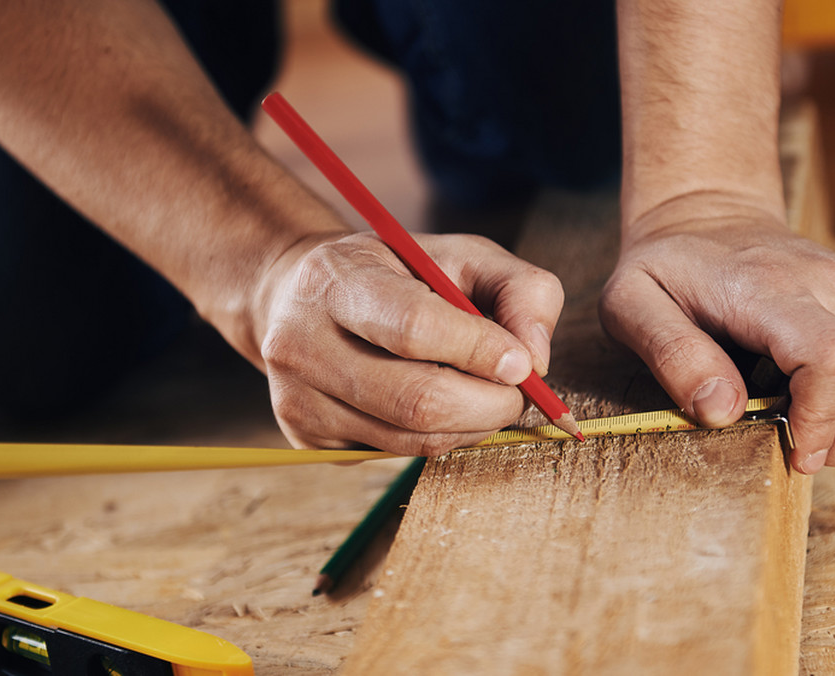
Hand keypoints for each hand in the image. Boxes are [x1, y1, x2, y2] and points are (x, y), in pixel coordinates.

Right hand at [251, 231, 563, 454]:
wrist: (300, 297)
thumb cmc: (397, 273)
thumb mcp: (462, 255)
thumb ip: (519, 290)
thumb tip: (535, 361)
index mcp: (336, 281)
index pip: (414, 327)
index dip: (480, 350)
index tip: (524, 363)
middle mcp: (302, 343)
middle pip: (418, 400)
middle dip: (491, 404)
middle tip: (520, 391)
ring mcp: (298, 399)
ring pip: (414, 439)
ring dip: (473, 426)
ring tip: (486, 396)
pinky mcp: (306, 438)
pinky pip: (397, 453)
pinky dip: (440, 437)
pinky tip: (441, 405)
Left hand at [599, 208, 834, 472]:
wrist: (707, 214)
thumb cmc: (667, 267)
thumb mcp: (631, 304)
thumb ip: (672, 355)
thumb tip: (722, 411)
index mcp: (769, 288)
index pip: (833, 359)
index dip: (820, 420)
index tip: (791, 448)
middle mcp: (829, 282)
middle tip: (797, 449)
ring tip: (802, 419)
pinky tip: (814, 390)